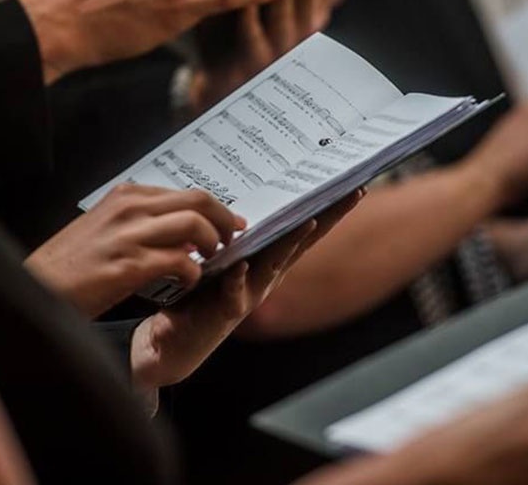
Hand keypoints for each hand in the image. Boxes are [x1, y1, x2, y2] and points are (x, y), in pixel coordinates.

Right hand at [24, 185, 243, 318]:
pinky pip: (179, 261)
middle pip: (198, 201)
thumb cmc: (72, 263)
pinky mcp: (128, 266)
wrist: (37, 287)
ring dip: (212, 243)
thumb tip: (182, 230)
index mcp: (126, 195)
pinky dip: (193, 272)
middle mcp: (129, 208)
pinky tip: (189, 282)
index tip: (230, 221)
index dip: (216, 208)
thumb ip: (141, 221)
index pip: (186, 192)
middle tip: (232, 238)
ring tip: (212, 259)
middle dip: (224, 219)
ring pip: (193, 226)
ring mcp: (129, 235)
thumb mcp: (106, 227)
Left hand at [130, 191, 362, 399]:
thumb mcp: (222, 256)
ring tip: (310, 220)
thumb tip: (250, 196)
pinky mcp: (226, 310)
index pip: (302, 228)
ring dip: (292, 241)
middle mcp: (266, 276)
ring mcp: (250, 293)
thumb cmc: (198, 292)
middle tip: (350, 194)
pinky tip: (241, 265)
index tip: (352, 187)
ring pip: (275, 262)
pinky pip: (233, 290)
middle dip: (328, 217)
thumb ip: (237, 234)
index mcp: (268, 259)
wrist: (175, 339)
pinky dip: (238, 278)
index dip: (327, 209)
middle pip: (303, 241)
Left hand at [191, 0, 366, 111]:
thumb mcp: (276, 7)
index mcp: (308, 16)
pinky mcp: (252, 64)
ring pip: (288, 17)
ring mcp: (278, 51)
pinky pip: (252, 38)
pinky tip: (248, 1)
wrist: (223, 87)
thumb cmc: (246, 38)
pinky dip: (251, 19)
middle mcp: (300, 34)